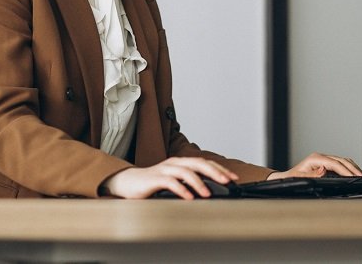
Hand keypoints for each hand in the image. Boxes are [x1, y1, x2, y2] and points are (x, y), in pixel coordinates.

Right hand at [100, 157, 238, 199]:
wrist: (127, 183)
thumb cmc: (152, 184)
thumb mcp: (174, 183)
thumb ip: (189, 185)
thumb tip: (210, 192)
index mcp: (181, 163)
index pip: (205, 162)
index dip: (220, 169)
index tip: (234, 178)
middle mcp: (174, 163)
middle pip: (198, 163)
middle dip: (215, 172)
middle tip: (228, 182)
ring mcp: (164, 170)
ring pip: (186, 171)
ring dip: (199, 183)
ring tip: (208, 194)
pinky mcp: (155, 179)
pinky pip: (170, 182)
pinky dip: (182, 190)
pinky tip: (189, 198)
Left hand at [266, 153, 361, 179]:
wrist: (285, 177)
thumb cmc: (291, 178)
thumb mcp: (298, 178)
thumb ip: (311, 175)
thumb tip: (324, 170)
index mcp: (315, 158)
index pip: (335, 163)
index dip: (346, 170)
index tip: (355, 177)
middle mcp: (320, 157)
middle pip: (342, 160)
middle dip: (353, 168)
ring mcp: (323, 159)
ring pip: (343, 160)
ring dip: (353, 167)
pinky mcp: (325, 163)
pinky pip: (340, 163)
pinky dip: (349, 168)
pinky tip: (354, 173)